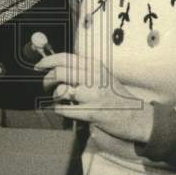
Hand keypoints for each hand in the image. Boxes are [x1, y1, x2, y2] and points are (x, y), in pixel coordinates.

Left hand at [36, 53, 153, 142]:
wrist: (137, 116)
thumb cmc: (116, 97)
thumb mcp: (102, 76)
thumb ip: (83, 71)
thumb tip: (56, 68)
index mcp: (95, 66)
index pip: (65, 57)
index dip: (47, 61)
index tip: (38, 67)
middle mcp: (94, 77)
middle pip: (59, 72)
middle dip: (47, 80)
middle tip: (46, 87)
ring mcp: (94, 95)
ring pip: (61, 90)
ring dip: (55, 97)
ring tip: (59, 100)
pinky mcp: (93, 112)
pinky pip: (66, 109)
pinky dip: (60, 110)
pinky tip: (63, 110)